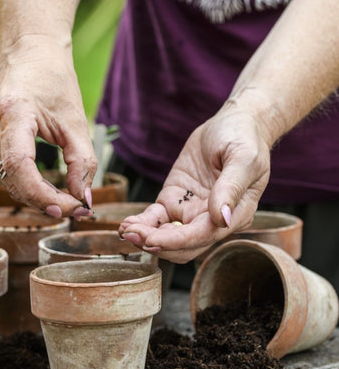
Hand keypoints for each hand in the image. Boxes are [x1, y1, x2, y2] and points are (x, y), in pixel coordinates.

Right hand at [0, 34, 96, 217]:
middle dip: (46, 202)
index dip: (44, 195)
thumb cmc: (53, 81)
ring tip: (69, 202)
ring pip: (10, 182)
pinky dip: (31, 188)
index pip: (20, 166)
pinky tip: (51, 191)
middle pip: (14, 180)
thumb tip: (84, 200)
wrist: (29, 53)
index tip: (72, 207)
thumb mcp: (76, 121)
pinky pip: (9, 174)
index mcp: (13, 114)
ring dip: (39, 198)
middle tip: (78, 210)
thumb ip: (82, 162)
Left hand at [119, 109, 270, 262]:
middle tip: (132, 235)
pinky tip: (127, 224)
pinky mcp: (174, 200)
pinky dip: (142, 223)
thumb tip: (221, 218)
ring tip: (125, 230)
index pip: (202, 237)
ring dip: (145, 237)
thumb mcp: (243, 158)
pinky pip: (156, 218)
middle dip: (157, 244)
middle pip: (182, 245)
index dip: (176, 242)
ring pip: (166, 235)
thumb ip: (231, 188)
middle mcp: (210, 220)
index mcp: (233, 215)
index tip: (152, 241)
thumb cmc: (244, 139)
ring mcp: (190, 211)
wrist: (233, 122)